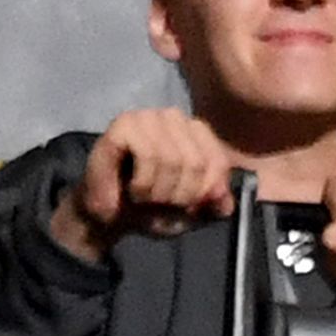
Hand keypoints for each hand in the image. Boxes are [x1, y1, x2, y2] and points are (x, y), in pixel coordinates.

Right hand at [68, 108, 235, 237]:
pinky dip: (141, 184)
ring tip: (143, 197)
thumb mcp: (190, 211)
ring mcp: (148, 117)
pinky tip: (130, 189)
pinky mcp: (123, 124)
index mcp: (197, 133)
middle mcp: (175, 118)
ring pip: (171, 159)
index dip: (204, 193)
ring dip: (156, 192)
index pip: (218, 162)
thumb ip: (213, 205)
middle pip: (195, 162)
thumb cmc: (151, 209)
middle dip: (178, 196)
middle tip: (160, 204)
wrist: (110, 218)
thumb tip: (225, 203)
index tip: (188, 207)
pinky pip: (147, 155)